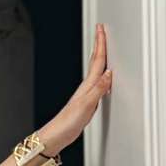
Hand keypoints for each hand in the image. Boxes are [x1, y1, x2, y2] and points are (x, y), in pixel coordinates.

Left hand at [39, 23, 112, 154]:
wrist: (55, 137)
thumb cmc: (67, 123)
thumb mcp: (87, 106)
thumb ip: (99, 90)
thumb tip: (109, 73)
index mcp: (87, 86)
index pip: (97, 61)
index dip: (100, 44)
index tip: (101, 28)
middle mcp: (86, 88)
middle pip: (95, 62)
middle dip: (99, 45)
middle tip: (101, 31)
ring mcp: (85, 95)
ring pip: (95, 72)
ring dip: (99, 58)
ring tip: (102, 48)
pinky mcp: (85, 103)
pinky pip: (96, 84)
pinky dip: (100, 76)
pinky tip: (101, 78)